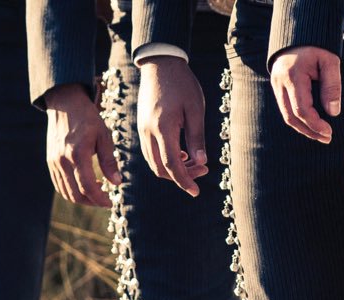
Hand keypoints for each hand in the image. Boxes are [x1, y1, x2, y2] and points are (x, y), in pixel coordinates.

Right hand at [42, 84, 120, 206]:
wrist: (65, 104)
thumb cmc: (88, 118)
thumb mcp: (104, 136)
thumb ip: (109, 161)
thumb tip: (117, 183)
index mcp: (78, 153)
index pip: (88, 187)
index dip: (100, 199)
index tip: (110, 202)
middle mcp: (63, 160)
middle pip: (76, 194)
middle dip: (91, 202)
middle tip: (104, 200)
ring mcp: (54, 162)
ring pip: (66, 192)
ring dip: (81, 198)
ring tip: (96, 192)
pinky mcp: (50, 162)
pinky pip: (59, 185)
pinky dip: (71, 191)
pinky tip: (83, 185)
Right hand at [136, 56, 207, 196]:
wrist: (160, 64)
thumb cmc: (181, 84)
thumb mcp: (195, 109)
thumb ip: (197, 137)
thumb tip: (201, 161)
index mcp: (162, 128)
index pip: (171, 165)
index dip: (184, 181)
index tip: (196, 192)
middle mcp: (148, 132)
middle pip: (160, 168)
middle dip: (180, 176)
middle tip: (202, 171)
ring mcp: (142, 130)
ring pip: (153, 162)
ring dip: (172, 169)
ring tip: (193, 162)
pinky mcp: (141, 126)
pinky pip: (150, 152)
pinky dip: (164, 159)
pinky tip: (180, 153)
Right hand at [269, 46, 341, 143]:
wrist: (298, 35)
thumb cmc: (317, 47)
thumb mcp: (330, 61)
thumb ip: (332, 86)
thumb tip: (333, 112)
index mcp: (293, 77)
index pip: (301, 109)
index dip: (315, 125)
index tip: (330, 132)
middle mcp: (280, 83)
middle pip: (291, 117)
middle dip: (309, 131)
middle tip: (327, 138)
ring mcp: (276, 86)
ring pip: (286, 116)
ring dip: (303, 129)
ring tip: (320, 135)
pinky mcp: (277, 88)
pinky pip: (285, 109)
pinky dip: (298, 120)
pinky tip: (310, 125)